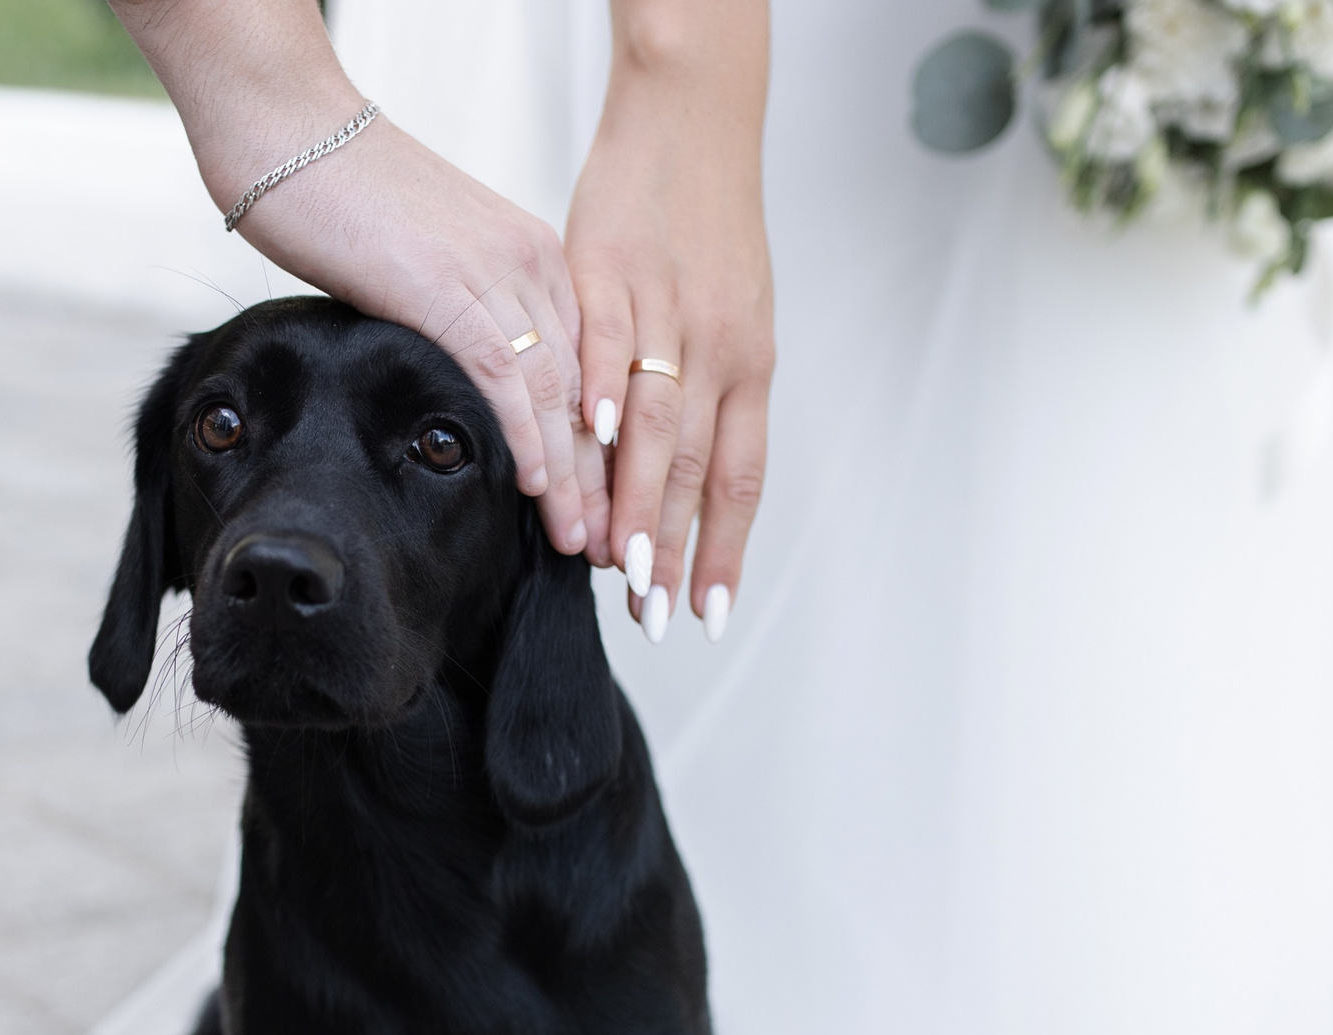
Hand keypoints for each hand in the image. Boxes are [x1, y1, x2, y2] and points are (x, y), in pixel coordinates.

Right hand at [232, 120, 607, 561]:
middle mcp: (533, 263)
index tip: (608, 508)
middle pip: (588, 390)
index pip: (590, 370)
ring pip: (557, 394)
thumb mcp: (429, 266)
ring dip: (573, 476)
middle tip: (609, 544)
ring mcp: (496, 274)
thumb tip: (463, 385)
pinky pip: (504, 378)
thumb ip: (463, 318)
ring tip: (578, 537)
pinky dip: (523, 438)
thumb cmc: (346, 197)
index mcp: (536, 257)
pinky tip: (531, 486)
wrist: (294, 136)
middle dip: (604, 476)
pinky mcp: (449, 289)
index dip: (605, 448)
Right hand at [568, 0, 773, 637]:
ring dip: (633, 496)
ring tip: (613, 559)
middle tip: (650, 611)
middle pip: (695, 465)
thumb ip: (702, 397)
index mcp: (750, 364)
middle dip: (672, 548)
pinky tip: (582, 443)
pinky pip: (605, 345)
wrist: (692, 122)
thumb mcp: (727, 318)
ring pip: (653, 421)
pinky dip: (596, 395)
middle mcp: (719, 347)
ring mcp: (666, 312)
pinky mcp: (611, 274)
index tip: (705, 612)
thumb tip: (679, 477)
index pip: (738, 478)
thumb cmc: (703, 226)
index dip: (722, 548)